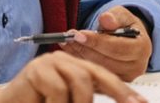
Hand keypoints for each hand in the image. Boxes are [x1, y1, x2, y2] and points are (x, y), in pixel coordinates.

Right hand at [0, 51, 146, 102]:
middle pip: (96, 74)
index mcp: (75, 69)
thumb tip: (121, 101)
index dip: (123, 91)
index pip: (104, 77)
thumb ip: (86, 100)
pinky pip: (58, 90)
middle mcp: (65, 61)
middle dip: (116, 92)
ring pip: (80, 82)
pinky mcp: (36, 69)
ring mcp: (50, 62)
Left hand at [60, 6, 151, 81]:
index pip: (116, 48)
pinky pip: (94, 74)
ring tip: (66, 42)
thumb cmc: (125, 26)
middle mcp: (136, 67)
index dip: (96, 42)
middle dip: (84, 48)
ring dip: (79, 56)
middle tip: (68, 37)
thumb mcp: (122, 15)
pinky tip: (70, 52)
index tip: (79, 35)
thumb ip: (114, 16)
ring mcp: (125, 78)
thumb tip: (106, 19)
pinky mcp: (114, 83)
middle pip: (105, 61)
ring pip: (98, 69)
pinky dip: (81, 63)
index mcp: (142, 48)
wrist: (130, 39)